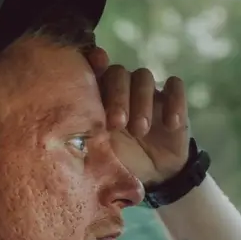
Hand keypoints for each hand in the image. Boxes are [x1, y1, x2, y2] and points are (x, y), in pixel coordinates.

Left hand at [87, 48, 189, 184]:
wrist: (151, 177)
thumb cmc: (119, 162)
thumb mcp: (99, 153)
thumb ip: (85, 136)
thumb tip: (65, 132)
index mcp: (99, 97)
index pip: (95, 69)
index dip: (95, 62)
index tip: (97, 64)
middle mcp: (122, 89)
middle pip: (119, 73)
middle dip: (117, 97)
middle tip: (117, 124)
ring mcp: (148, 93)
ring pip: (144, 77)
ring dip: (141, 102)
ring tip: (140, 131)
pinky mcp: (171, 101)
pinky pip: (175, 87)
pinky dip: (174, 102)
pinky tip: (171, 124)